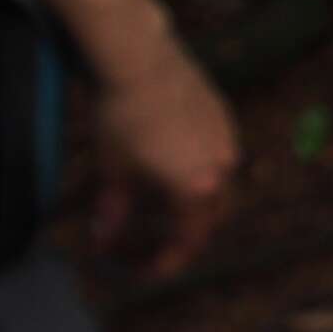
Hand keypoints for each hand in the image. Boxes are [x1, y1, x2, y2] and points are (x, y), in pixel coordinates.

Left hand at [91, 37, 239, 277]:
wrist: (141, 60)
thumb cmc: (123, 117)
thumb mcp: (112, 170)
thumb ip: (114, 210)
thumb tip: (105, 241)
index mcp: (196, 189)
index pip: (188, 241)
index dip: (167, 262)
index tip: (148, 271)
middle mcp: (222, 169)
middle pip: (211, 217)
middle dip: (187, 235)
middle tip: (159, 243)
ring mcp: (227, 140)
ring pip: (219, 184)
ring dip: (197, 201)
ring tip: (167, 202)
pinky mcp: (225, 117)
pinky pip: (219, 154)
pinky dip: (201, 169)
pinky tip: (175, 159)